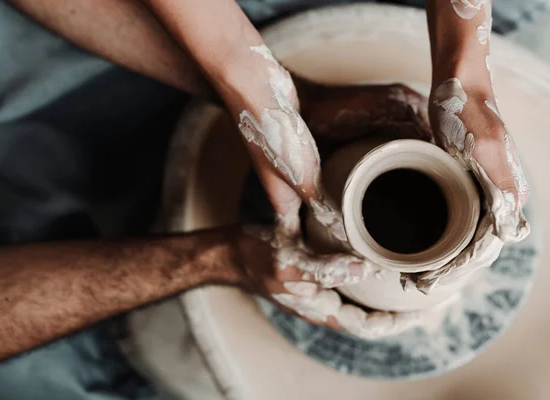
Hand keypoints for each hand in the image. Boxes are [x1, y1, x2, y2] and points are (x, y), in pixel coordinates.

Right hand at [237, 227, 439, 338]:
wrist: (231, 252)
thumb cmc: (256, 257)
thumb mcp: (290, 262)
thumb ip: (326, 269)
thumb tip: (366, 268)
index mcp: (322, 309)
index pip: (373, 327)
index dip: (404, 322)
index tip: (433, 309)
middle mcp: (326, 304)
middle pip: (375, 318)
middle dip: (406, 311)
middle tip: (437, 294)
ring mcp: (321, 291)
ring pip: (366, 301)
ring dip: (393, 296)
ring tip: (418, 279)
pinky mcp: (316, 275)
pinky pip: (354, 282)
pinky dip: (375, 277)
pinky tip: (383, 260)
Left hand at [413, 80, 529, 291]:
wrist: (458, 87)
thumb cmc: (471, 113)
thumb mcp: (487, 149)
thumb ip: (502, 187)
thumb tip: (515, 233)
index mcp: (508, 195)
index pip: (486, 246)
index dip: (459, 268)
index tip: (431, 281)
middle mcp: (497, 198)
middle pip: (474, 247)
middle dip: (447, 269)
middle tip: (415, 284)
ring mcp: (479, 191)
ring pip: (463, 237)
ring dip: (442, 259)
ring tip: (415, 276)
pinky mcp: (462, 183)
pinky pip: (453, 218)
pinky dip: (439, 237)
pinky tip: (423, 247)